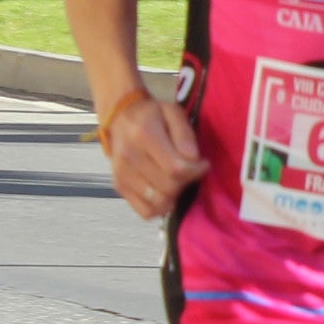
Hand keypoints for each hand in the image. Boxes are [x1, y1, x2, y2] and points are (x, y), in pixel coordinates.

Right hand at [103, 89, 205, 220]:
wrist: (120, 117)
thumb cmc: (151, 115)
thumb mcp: (173, 112)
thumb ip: (185, 134)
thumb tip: (193, 158)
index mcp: (143, 135)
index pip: (175, 168)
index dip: (196, 170)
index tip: (203, 164)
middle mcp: (129, 157)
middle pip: (168, 187)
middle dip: (187, 182)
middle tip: (191, 171)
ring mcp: (122, 175)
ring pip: (158, 202)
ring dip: (175, 195)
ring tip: (178, 180)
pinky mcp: (120, 186)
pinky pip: (145, 211)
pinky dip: (161, 207)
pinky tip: (166, 193)